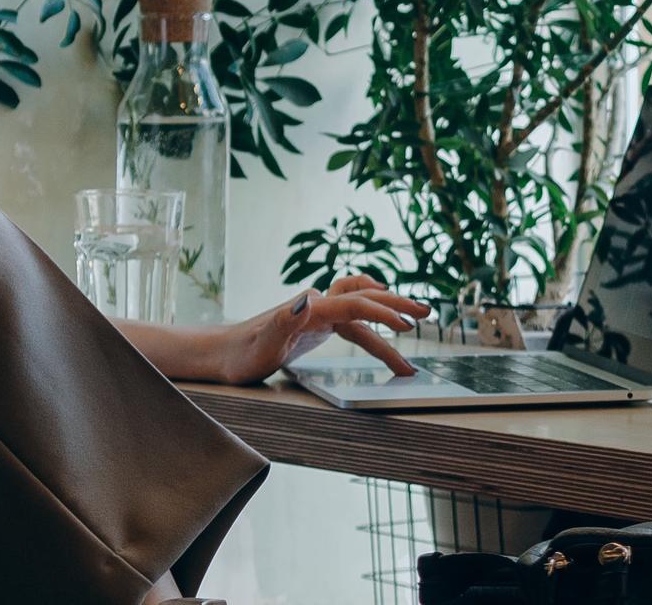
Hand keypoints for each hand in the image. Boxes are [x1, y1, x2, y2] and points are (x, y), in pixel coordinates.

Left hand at [215, 274, 431, 383]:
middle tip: (427, 314)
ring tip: (414, 321)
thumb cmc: (242, 354)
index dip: (383, 313)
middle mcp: (318, 305)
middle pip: (365, 297)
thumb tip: (307, 298)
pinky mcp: (318, 324)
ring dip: (388, 310)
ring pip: (362, 305)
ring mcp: (319, 313)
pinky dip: (373, 324)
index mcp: (312, 309)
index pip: (356, 305)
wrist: (224, 353)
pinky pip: (353, 319)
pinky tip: (383, 333)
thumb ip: (283, 322)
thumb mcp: (262, 344)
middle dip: (397, 304)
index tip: (407, 326)